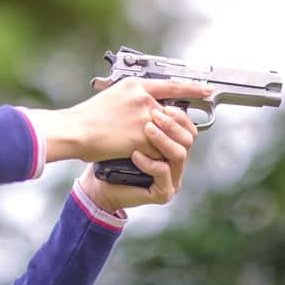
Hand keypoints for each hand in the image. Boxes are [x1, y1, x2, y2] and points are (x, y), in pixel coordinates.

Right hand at [69, 77, 209, 163]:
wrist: (75, 130)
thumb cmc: (86, 117)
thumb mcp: (112, 96)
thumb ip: (133, 99)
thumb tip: (148, 107)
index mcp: (136, 86)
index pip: (171, 85)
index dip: (192, 87)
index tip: (206, 89)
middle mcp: (144, 99)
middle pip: (174, 114)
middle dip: (175, 127)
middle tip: (175, 134)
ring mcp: (145, 118)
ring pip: (168, 134)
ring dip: (164, 144)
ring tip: (153, 149)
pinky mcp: (143, 137)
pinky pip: (158, 150)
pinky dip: (152, 156)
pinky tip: (140, 157)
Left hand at [76, 104, 197, 210]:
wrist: (96, 181)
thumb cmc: (110, 153)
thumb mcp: (129, 126)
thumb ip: (145, 114)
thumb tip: (156, 93)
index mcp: (170, 144)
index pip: (187, 126)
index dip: (181, 113)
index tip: (169, 104)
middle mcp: (174, 161)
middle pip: (188, 138)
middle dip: (172, 124)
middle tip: (154, 114)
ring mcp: (172, 177)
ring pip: (180, 154)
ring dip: (163, 139)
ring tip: (146, 130)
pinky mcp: (163, 192)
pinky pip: (163, 172)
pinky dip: (149, 161)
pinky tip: (135, 154)